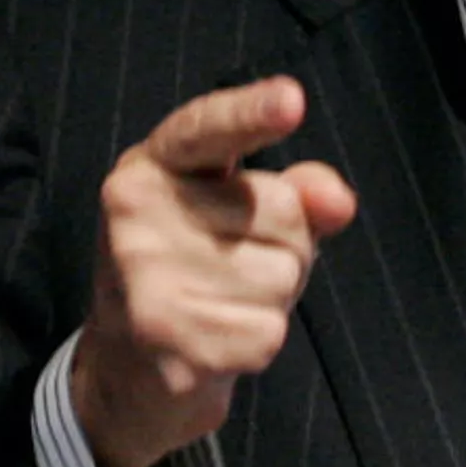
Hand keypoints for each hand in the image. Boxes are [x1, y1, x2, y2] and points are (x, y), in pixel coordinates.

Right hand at [69, 76, 355, 466]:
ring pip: (283, 274)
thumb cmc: (196, 272)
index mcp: (154, 164)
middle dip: (284, 246)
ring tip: (220, 303)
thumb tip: (338, 201)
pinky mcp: (167, 337)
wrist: (127, 367)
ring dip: (272, 298)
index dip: (251, 112)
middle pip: (283, 210)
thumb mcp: (240, 216)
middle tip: (230, 268)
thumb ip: (298, 193)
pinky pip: (269, 331)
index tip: (293, 99)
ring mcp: (146, 274)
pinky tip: (216, 340)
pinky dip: (258, 343)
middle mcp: (136, 209)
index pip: (208, 129)